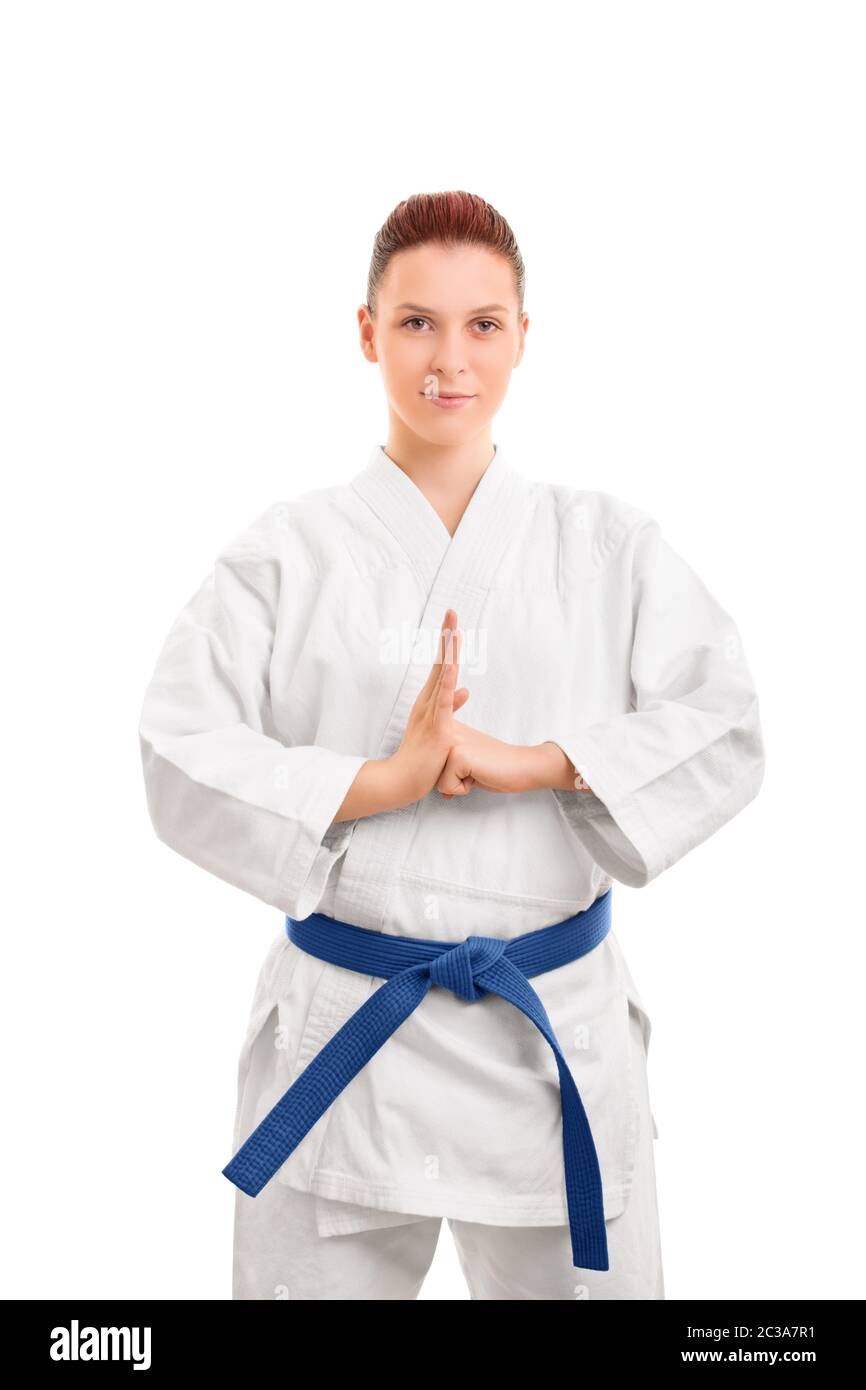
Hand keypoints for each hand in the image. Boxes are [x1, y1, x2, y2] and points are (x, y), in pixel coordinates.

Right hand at [389, 608, 469, 800]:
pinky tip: (453, 666)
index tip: (453, 623)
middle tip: (452, 611)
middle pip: (440, 663)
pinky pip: (443, 701)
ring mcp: (431, 713)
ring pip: (442, 676)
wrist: (401, 781)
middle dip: (446, 636)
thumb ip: (452, 706)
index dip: (448, 644)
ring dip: (448, 652)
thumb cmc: (421, 758)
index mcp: (429, 702)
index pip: (441, 667)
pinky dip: (448, 682)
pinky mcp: (437, 727)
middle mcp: (427, 702)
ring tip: (453, 629)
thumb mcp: (441, 728)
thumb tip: (465, 689)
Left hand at [437, 734, 595, 797]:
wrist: (521, 766)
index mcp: (446, 728)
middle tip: (475, 769)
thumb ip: (447, 768)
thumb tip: (433, 788)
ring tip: (477, 771)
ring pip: (437, 781)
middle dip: (452, 779)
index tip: (470, 763)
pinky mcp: (458, 756)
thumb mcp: (465, 763)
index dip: (449, 773)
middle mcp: (445, 731)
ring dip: (458, 785)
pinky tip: (479, 775)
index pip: (431, 763)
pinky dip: (464, 789)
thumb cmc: (495, 767)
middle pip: (432, 772)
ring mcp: (451, 742)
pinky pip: (447, 787)